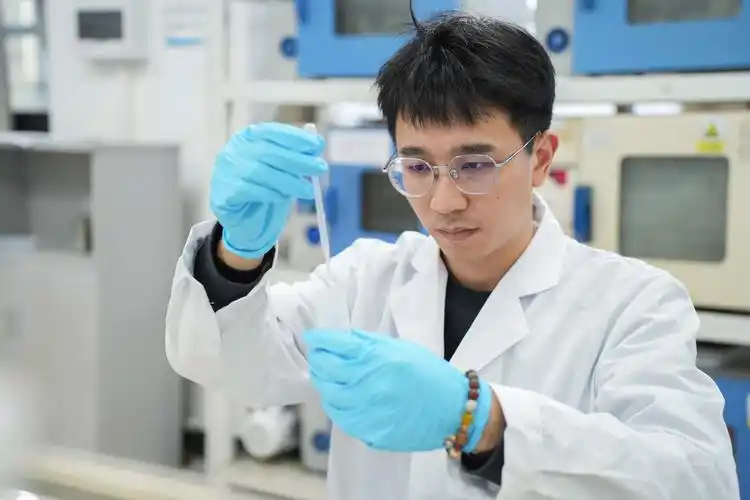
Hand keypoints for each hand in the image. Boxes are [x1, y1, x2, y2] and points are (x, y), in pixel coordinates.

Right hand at [209, 122, 326, 258]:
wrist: (245, 220)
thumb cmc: (266, 188)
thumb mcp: (284, 169)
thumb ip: (297, 154)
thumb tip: (318, 141)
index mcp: (248, 137)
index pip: (271, 131)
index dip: (295, 137)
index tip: (317, 146)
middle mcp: (234, 150)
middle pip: (268, 152)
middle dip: (298, 160)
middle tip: (321, 168)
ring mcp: (225, 171)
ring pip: (260, 172)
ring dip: (288, 181)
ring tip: (308, 190)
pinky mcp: (223, 193)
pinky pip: (249, 191)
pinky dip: (270, 193)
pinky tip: (283, 197)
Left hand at [304, 329, 491, 452]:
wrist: (454, 409)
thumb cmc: (429, 374)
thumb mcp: (401, 348)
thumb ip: (370, 343)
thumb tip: (341, 338)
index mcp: (378, 358)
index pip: (336, 345)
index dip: (319, 340)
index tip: (313, 338)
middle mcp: (370, 383)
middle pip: (326, 370)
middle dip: (318, 361)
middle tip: (318, 357)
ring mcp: (368, 410)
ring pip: (329, 396)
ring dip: (324, 385)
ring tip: (326, 379)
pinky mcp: (371, 432)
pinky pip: (342, 419)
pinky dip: (336, 407)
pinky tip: (340, 400)